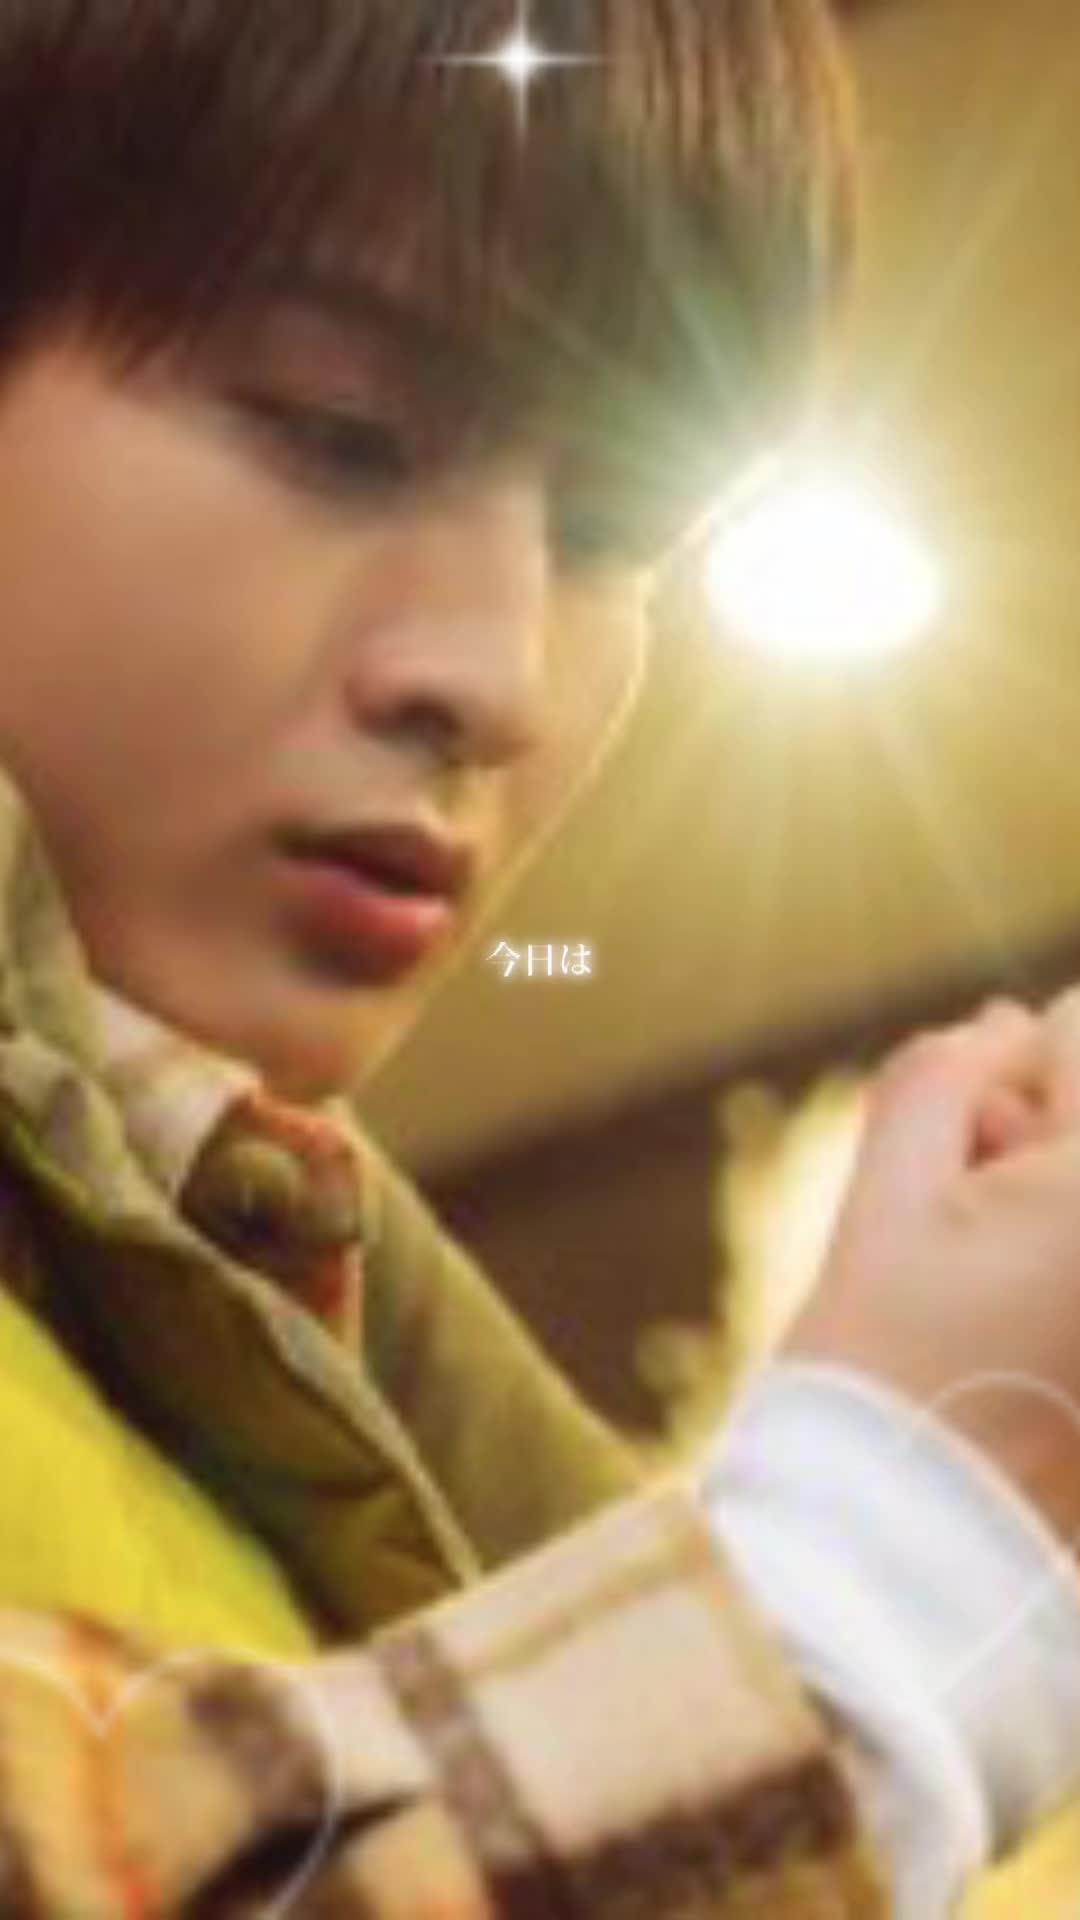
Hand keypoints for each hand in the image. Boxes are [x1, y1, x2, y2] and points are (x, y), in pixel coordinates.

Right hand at [783, 998, 1079, 1549]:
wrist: (904, 1554)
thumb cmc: (884, 1367)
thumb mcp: (885, 1198)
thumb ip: (939, 1075)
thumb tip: (1004, 1026)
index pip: (1069, 1037)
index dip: (996, 1087)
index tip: (960, 1168)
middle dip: (1034, 1144)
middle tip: (974, 1239)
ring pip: (1067, 1198)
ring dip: (1046, 1212)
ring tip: (1001, 1296)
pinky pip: (1063, 1261)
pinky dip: (1048, 1269)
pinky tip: (1032, 1337)